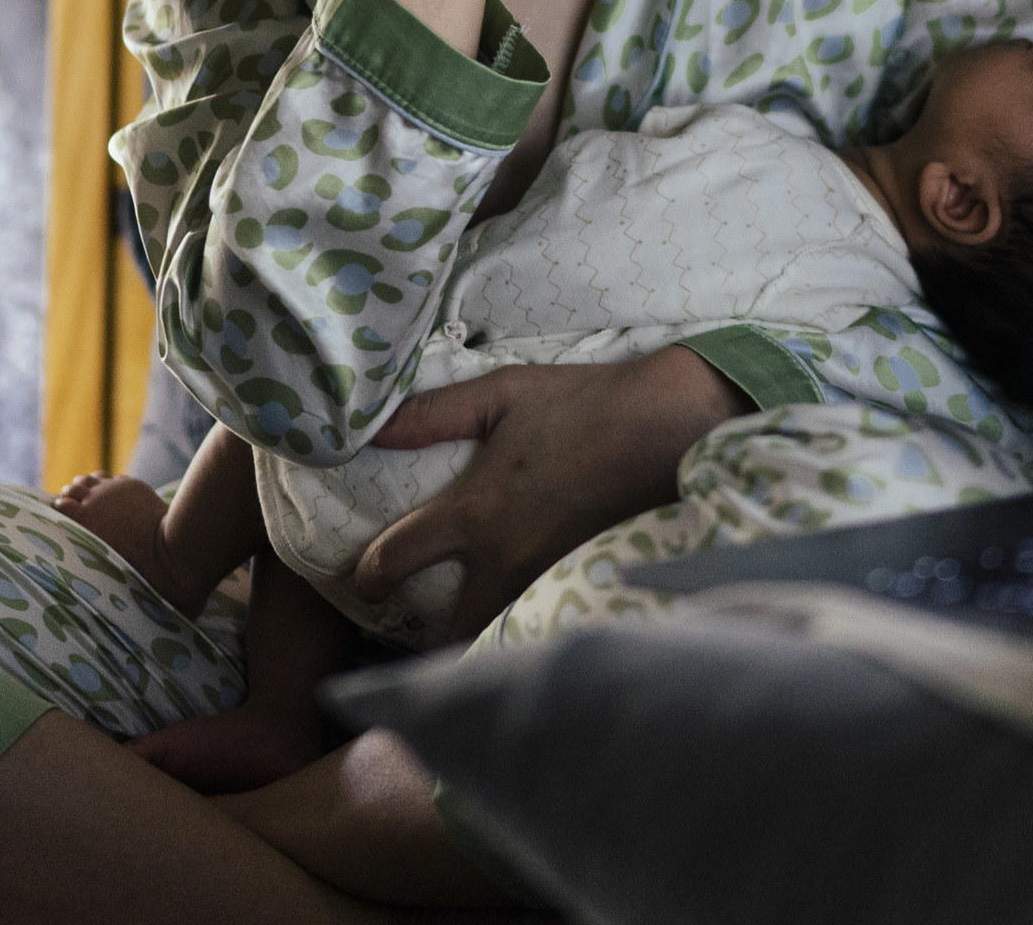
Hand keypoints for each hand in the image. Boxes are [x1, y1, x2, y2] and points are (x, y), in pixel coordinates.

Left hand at [351, 346, 753, 640]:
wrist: (667, 425)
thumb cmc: (583, 405)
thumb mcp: (502, 393)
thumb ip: (433, 414)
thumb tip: (372, 428)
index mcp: (475, 514)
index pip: (398, 558)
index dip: (370, 575)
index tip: (365, 581)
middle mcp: (505, 561)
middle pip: (452, 631)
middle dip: (433, 639)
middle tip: (422, 626)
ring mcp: (548, 581)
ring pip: (501, 634)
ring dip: (482, 635)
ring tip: (471, 625)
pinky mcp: (585, 585)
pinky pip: (542, 621)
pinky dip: (527, 625)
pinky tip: (524, 611)